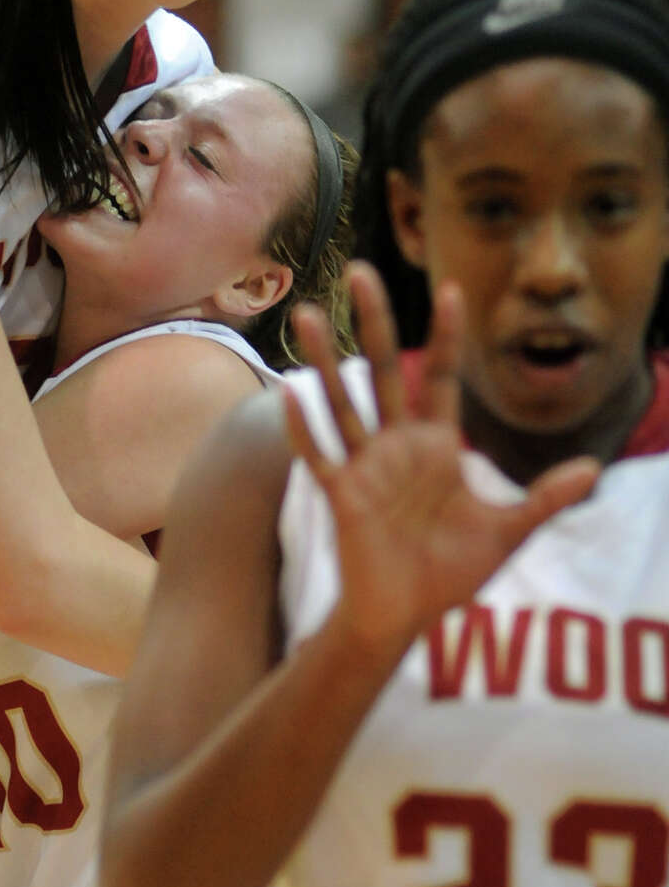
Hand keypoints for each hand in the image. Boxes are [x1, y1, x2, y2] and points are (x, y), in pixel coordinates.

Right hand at [285, 263, 599, 660]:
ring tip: (309, 315)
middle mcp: (397, 445)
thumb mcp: (506, 532)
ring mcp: (365, 466)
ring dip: (327, 361)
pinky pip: (320, 455)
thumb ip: (544, 498)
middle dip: (375, 321)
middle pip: (385, 370)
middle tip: (360, 270)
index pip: (444, 377)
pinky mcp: (343, 495)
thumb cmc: (448, 573)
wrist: (404, 616)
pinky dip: (307, 428)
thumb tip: (594, 470)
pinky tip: (293, 394)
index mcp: (437, 445)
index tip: (450, 289)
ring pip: (344, 402)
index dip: (448, 335)